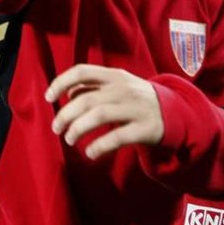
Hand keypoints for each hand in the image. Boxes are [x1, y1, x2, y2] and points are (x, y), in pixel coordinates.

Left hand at [44, 64, 163, 159]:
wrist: (175, 113)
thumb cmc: (136, 99)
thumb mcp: (118, 85)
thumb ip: (93, 86)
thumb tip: (67, 94)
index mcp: (114, 75)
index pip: (83, 71)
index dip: (62, 82)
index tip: (48, 97)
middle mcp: (124, 89)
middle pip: (86, 99)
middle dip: (66, 114)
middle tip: (56, 128)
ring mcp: (136, 108)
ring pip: (99, 115)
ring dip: (78, 128)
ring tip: (69, 139)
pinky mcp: (145, 129)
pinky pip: (118, 137)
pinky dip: (100, 146)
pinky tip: (89, 152)